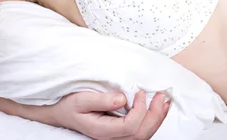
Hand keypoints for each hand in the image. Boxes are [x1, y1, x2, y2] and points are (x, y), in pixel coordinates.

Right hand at [0, 91, 169, 139]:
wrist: (61, 113)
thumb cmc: (68, 105)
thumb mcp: (80, 99)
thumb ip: (101, 100)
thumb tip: (123, 98)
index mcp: (101, 131)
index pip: (129, 127)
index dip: (140, 110)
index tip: (140, 92)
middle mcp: (111, 138)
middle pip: (140, 133)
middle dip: (155, 114)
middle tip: (161, 95)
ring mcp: (117, 137)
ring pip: (144, 135)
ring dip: (158, 117)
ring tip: (165, 100)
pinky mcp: (121, 132)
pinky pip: (142, 131)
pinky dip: (154, 119)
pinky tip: (161, 107)